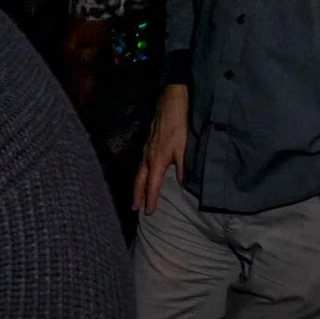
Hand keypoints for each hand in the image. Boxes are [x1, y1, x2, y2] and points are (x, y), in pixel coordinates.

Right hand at [132, 84, 188, 214]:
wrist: (170, 106)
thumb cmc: (179, 126)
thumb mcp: (184, 148)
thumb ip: (183, 167)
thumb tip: (182, 183)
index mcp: (158, 160)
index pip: (152, 185)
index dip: (150, 199)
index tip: (149, 212)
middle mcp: (148, 158)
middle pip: (140, 181)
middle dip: (137, 195)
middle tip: (135, 209)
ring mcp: (146, 151)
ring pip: (138, 173)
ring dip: (136, 187)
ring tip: (135, 199)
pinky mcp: (147, 146)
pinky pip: (141, 166)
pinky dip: (139, 176)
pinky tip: (142, 179)